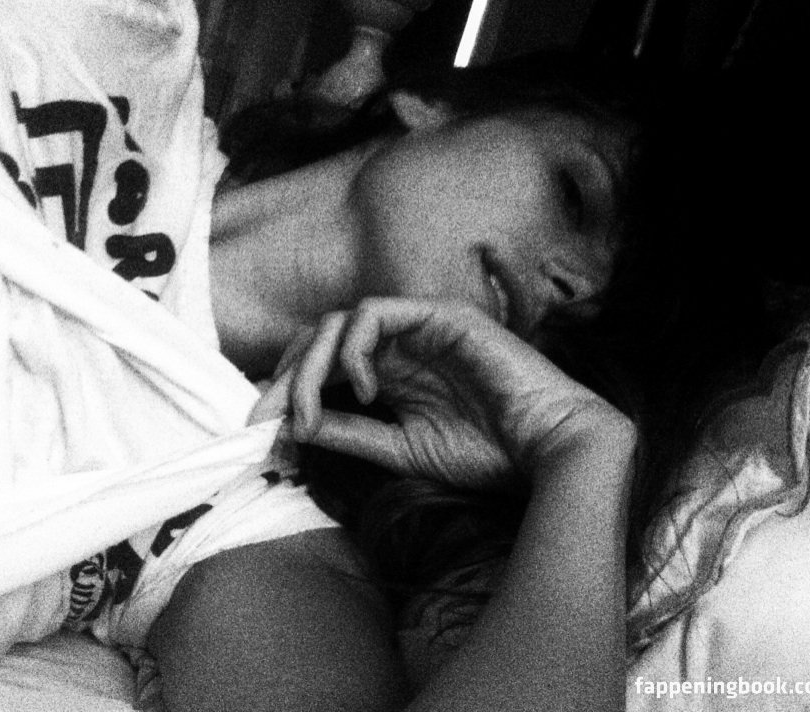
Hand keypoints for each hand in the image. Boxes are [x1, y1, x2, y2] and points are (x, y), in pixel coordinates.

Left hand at [249, 298, 631, 491]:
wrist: (548, 449)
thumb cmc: (488, 452)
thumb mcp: (401, 448)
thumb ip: (352, 433)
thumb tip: (295, 428)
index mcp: (391, 375)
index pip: (323, 367)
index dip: (287, 391)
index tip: (261, 428)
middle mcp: (399, 347)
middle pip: (320, 340)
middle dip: (287, 377)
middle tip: (266, 417)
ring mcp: (418, 327)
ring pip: (340, 322)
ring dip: (314, 364)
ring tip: (313, 410)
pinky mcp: (439, 314)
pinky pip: (377, 312)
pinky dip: (356, 347)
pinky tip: (364, 387)